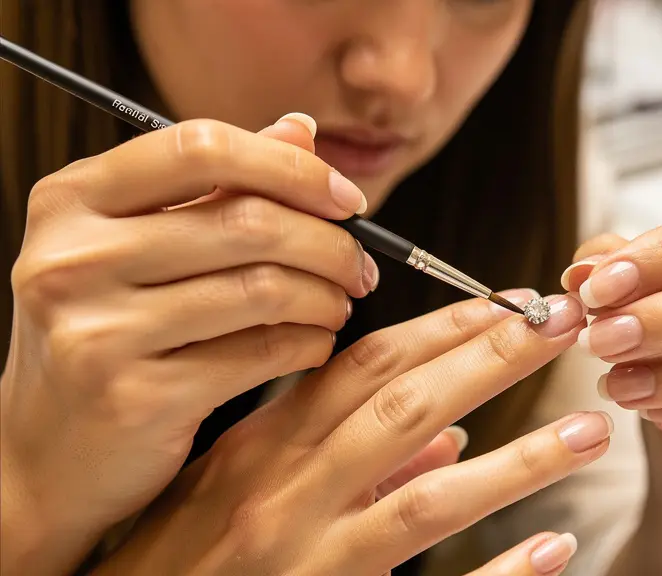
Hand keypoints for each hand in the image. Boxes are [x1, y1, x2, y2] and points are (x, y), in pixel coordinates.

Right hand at [1, 114, 371, 573]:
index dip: (292, 168)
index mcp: (71, 200)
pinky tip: (315, 343)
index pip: (201, 148)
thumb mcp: (136, 246)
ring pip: (264, 288)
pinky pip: (261, 354)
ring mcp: (96, 331)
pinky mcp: (135, 397)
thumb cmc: (103, 334)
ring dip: (326, 296)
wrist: (41, 455)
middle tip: (359, 266)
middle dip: (330, 243)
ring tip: (339, 304)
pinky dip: (309, 345)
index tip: (347, 198)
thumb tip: (301, 131)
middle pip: (247, 221)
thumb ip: (217, 186)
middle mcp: (71, 258)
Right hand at [93, 292, 600, 575]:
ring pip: (428, 504)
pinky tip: (555, 547)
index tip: (513, 300)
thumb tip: (449, 432)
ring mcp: (309, 562)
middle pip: (404, 411)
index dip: (447, 328)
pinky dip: (498, 575)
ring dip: (518, 463)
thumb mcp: (243, 483)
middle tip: (566, 326)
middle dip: (492, 361)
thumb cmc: (183, 554)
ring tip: (590, 431)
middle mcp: (285, 496)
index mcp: (264, 447)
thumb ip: (335, 447)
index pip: (366, 367)